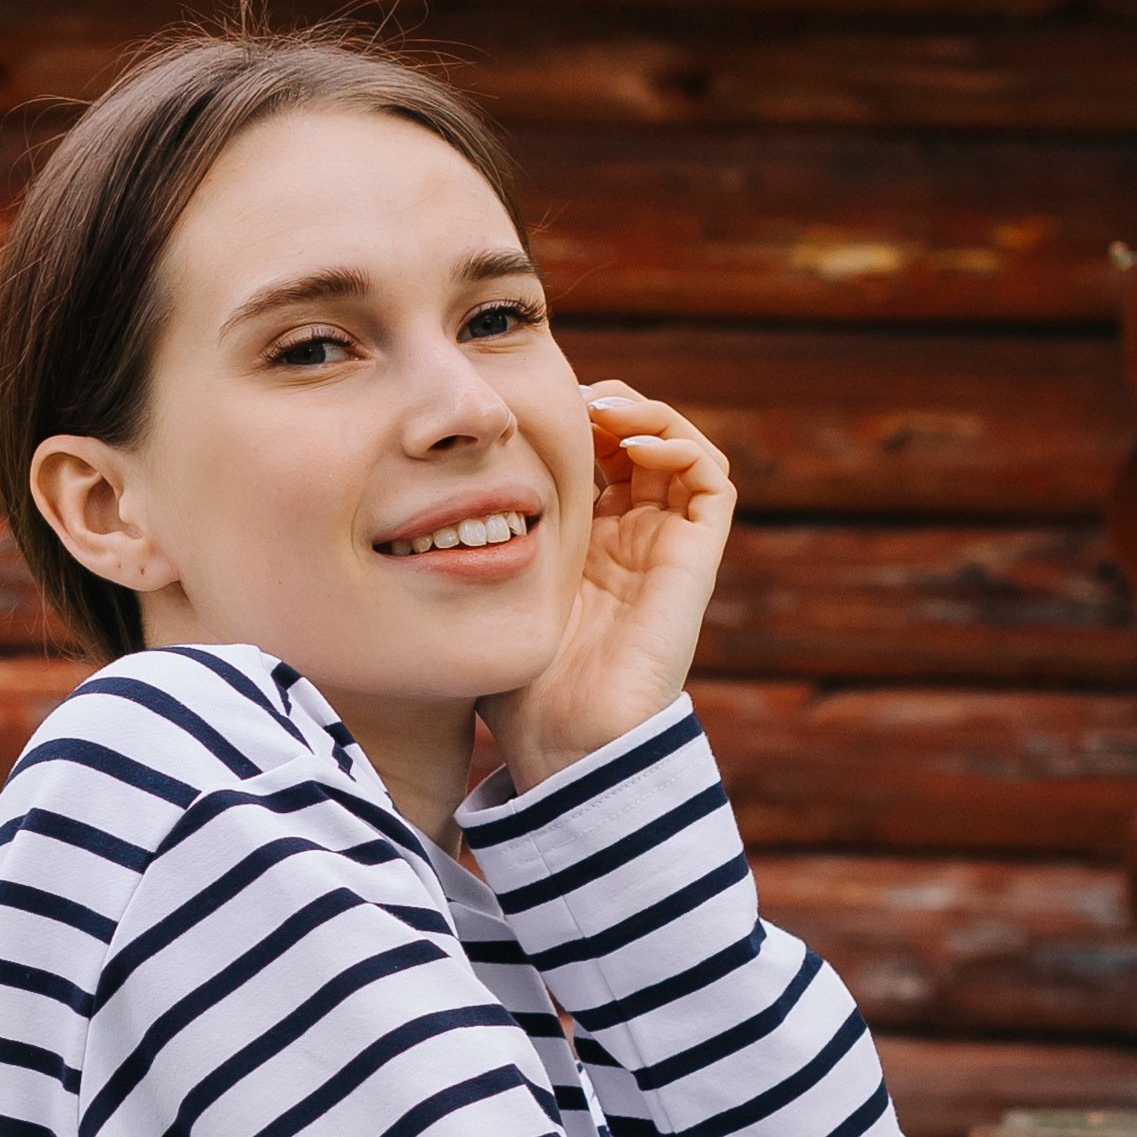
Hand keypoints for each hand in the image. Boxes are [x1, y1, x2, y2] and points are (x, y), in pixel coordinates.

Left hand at [481, 386, 735, 792]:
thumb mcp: (484, 596)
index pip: (594, 459)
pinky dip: (680, 444)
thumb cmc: (517, 686)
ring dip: (646, 414)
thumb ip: (472, 551)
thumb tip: (425, 506)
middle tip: (568, 396)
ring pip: (679, 450)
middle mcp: (633, 540)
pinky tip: (630, 443)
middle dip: (607, 408)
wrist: (565, 739)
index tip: (525, 413)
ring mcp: (667, 547)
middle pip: (638, 445)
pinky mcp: (696, 558)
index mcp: (587, 546)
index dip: (570, 423)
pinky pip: (711, 481)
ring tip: (600, 407)